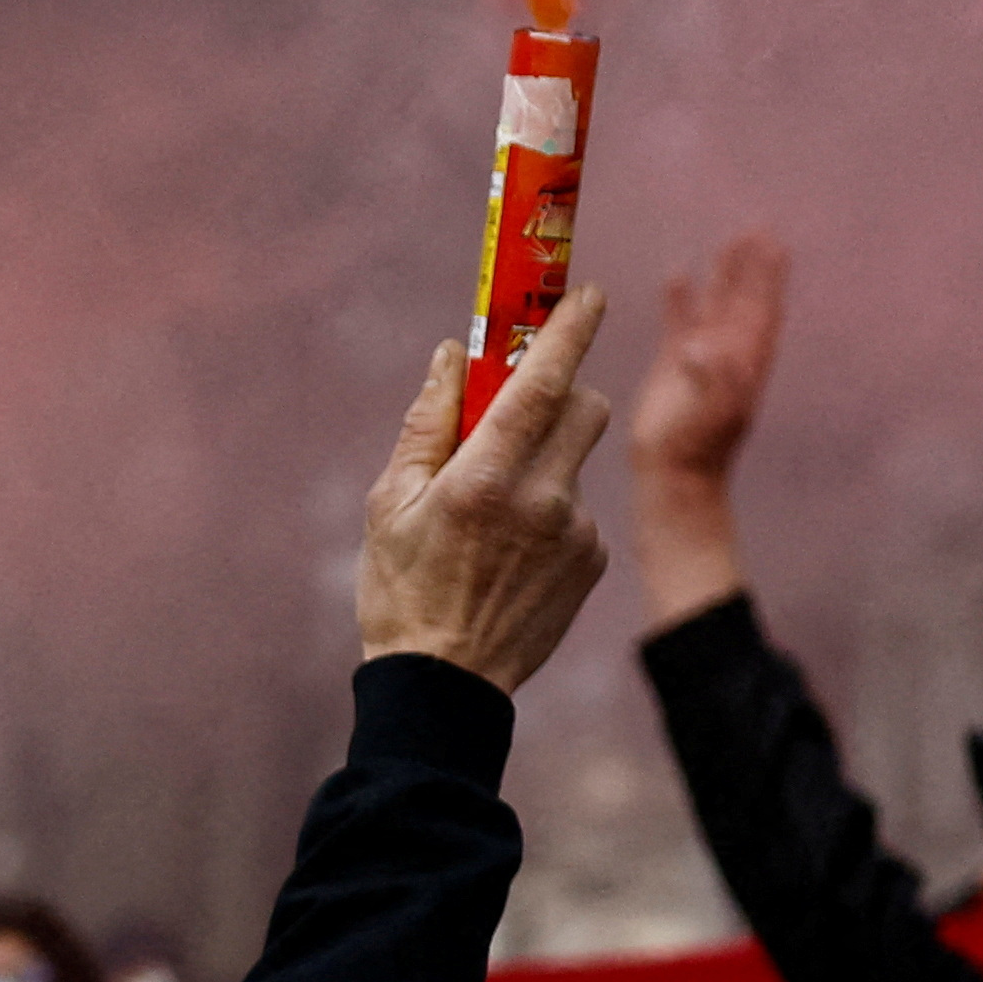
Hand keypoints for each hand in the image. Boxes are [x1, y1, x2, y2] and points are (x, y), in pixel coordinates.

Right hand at [353, 284, 611, 696]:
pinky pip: (580, 510)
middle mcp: (541, 498)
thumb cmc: (402, 591)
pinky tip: (515, 554)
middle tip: (525, 408)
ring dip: (549, 461)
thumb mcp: (389, 504)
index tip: (585, 293)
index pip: (544, 380)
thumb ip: (428, 423)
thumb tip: (453, 356)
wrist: (446, 688)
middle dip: (564, 392)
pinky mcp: (593, 562)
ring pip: (579, 459)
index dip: (569, 328)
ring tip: (502, 511)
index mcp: (484, 477)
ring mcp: (575, 532)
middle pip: (587, 406)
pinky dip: (553, 513)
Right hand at [628, 234, 785, 623]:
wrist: (673, 478)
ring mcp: (700, 357)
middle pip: (744, 297)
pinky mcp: (671, 366)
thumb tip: (698, 348)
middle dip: (751, 265)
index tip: (773, 240)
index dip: (768, 276)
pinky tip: (677, 274)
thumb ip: (711, 379)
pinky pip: (679, 322)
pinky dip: (680, 299)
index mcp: (746, 359)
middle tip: (757, 226)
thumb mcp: (711, 415)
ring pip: (714, 305)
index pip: (762, 307)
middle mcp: (728, 352)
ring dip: (721, 274)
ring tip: (728, 240)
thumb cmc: (696, 450)